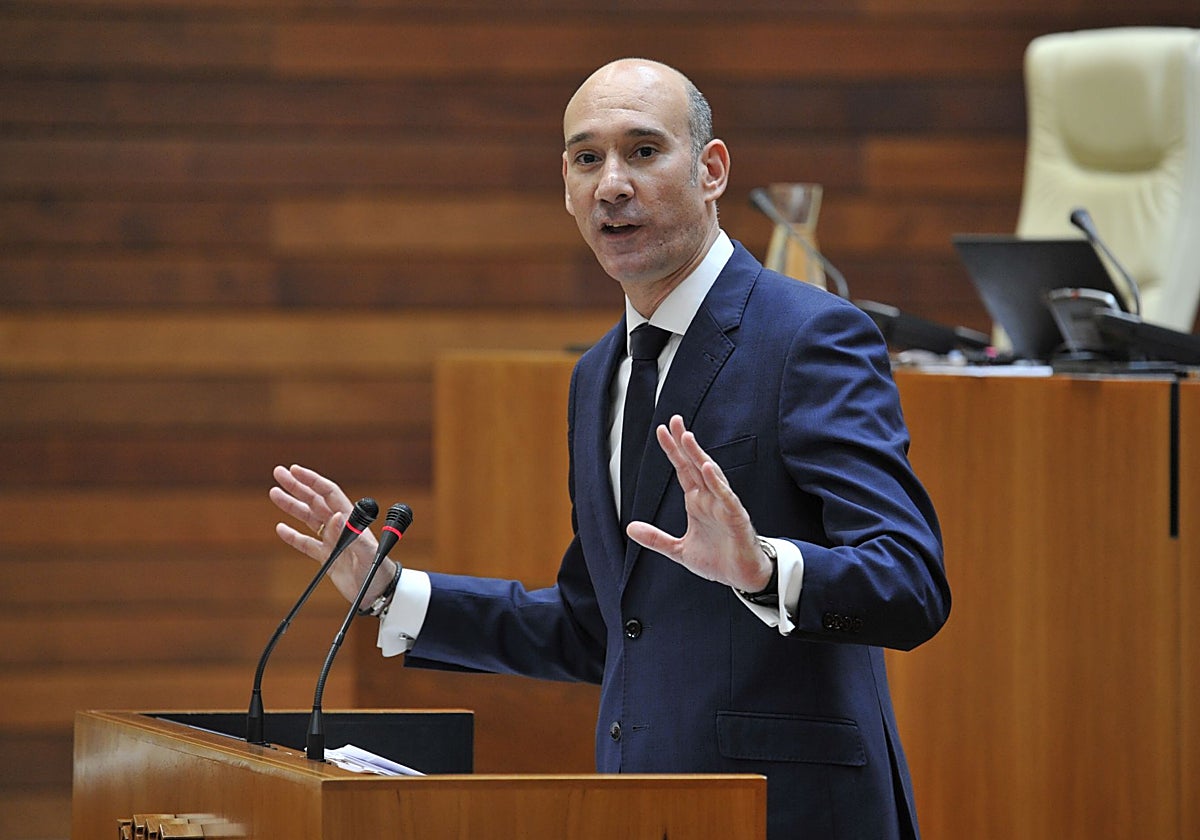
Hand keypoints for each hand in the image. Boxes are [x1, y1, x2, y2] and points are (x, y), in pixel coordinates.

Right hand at [269, 464, 388, 604]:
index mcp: (350, 519)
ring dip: (292, 506)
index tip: (295, 470)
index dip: (312, 480)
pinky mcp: (327, 557)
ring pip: (308, 518)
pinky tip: (281, 528)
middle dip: (297, 486)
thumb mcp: (367, 551)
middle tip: (279, 473)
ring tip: (275, 493)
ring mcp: (333, 541)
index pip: (328, 493)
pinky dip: (293, 536)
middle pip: (315, 501)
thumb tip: (336, 515)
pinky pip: (306, 543)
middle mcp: (341, 526)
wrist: (379, 593)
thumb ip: (351, 534)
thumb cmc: (379, 570)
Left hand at [626, 415, 772, 591]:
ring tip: (687, 438)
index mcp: (697, 502)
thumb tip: (630, 529)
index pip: (683, 470)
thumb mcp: (679, 550)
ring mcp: (724, 506)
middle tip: (674, 420)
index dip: (673, 451)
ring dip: (699, 456)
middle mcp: (710, 499)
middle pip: (696, 464)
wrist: (742, 577)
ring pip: (711, 475)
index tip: (662, 431)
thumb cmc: (718, 559)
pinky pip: (726, 498)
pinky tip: (708, 469)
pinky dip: (718, 483)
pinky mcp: (736, 519)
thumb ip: (656, 539)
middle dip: (685, 443)